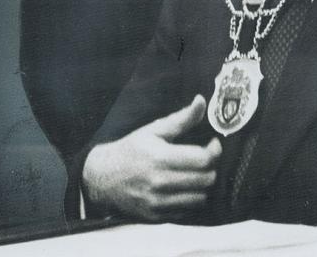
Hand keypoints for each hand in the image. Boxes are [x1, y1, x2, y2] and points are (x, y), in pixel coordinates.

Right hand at [82, 96, 220, 220]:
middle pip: (206, 180)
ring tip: (196, 173)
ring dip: (203, 185)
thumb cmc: (131, 150)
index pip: (203, 160)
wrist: (102, 178)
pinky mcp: (156, 216)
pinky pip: (187, 211)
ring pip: (200, 198)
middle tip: (205, 159)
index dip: (215, 151)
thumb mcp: (154, 130)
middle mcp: (160, 183)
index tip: (212, 144)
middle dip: (211, 167)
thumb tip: (201, 101)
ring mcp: (158, 202)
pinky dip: (191, 199)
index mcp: (161, 158)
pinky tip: (184, 187)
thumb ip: (182, 118)